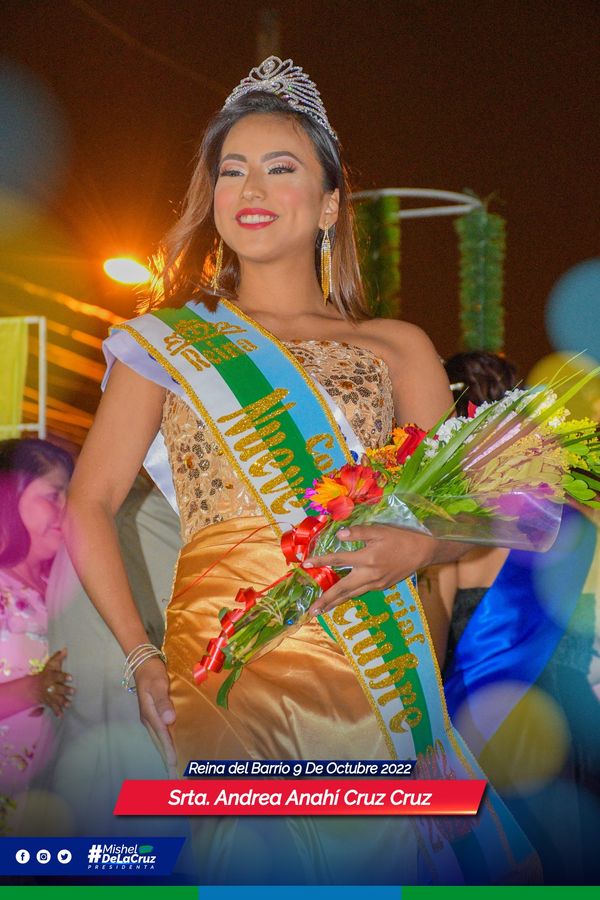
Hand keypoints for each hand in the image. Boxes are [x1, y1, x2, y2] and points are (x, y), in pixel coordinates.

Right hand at [35, 648, 74, 717]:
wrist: (34, 687)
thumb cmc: (46, 673)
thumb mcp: (51, 665)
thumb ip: (58, 657)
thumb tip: (65, 649)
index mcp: (50, 676)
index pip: (57, 676)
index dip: (63, 677)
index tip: (71, 678)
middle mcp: (49, 686)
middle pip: (57, 688)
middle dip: (64, 690)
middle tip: (73, 691)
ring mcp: (49, 695)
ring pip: (56, 699)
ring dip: (62, 702)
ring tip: (68, 704)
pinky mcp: (49, 702)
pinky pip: (52, 707)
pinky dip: (57, 712)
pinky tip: (61, 715)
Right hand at [134, 656, 177, 776]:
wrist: (144, 664)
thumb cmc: (152, 673)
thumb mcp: (158, 685)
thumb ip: (163, 702)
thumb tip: (169, 719)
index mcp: (150, 715)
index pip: (162, 736)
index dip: (168, 750)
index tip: (174, 764)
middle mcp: (149, 720)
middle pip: (159, 743)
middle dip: (166, 760)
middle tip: (174, 777)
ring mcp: (151, 718)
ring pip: (159, 740)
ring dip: (166, 754)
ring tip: (173, 769)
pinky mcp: (154, 715)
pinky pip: (160, 734)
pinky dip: (165, 744)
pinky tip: (171, 749)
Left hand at [305, 524, 436, 614]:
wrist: (423, 552)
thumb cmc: (401, 538)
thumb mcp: (379, 531)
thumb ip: (358, 533)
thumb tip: (339, 535)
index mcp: (367, 559)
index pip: (338, 560)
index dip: (321, 561)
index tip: (305, 564)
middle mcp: (369, 575)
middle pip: (342, 590)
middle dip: (325, 601)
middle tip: (311, 611)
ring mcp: (376, 583)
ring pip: (351, 595)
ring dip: (335, 603)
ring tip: (321, 611)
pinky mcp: (381, 586)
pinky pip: (361, 593)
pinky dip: (349, 597)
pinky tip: (342, 598)